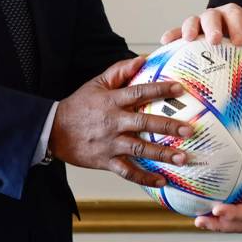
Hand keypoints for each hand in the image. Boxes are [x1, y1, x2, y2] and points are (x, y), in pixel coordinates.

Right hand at [49, 56, 193, 187]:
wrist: (53, 131)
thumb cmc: (79, 105)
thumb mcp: (96, 83)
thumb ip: (120, 70)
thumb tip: (142, 59)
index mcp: (111, 101)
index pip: (139, 92)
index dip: (159, 89)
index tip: (179, 88)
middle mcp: (113, 123)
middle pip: (143, 124)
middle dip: (167, 127)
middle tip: (189, 129)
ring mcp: (110, 144)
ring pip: (139, 150)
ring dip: (162, 155)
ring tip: (183, 158)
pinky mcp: (106, 161)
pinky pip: (128, 172)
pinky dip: (145, 179)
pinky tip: (162, 182)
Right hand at [161, 3, 241, 63]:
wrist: (227, 46)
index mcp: (233, 16)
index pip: (235, 15)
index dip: (237, 26)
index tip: (240, 41)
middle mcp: (214, 17)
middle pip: (211, 15)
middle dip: (212, 26)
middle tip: (215, 40)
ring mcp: (197, 25)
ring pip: (191, 21)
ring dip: (189, 29)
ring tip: (188, 40)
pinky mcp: (183, 36)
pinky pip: (175, 34)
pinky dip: (171, 36)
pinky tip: (165, 43)